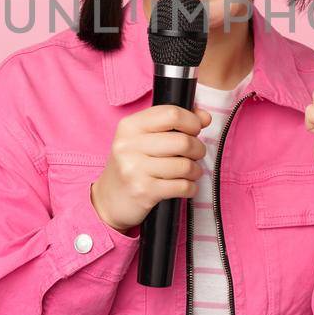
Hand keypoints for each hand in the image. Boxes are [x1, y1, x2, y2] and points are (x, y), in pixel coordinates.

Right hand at [90, 105, 210, 232]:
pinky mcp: (143, 191)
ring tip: (191, 172)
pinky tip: (186, 186)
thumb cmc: (133, 164)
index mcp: (130, 126)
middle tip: (195, 154)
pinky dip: (191, 187)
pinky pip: (182, 186)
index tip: (195, 130)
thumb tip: (205, 117)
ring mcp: (134, 169)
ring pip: (185, 165)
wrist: (108, 200)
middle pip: (183, 140)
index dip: (192, 122)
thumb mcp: (143, 138)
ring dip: (195, 170)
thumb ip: (174, 122)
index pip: (172, 114)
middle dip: (198, 149)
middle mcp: (129, 145)